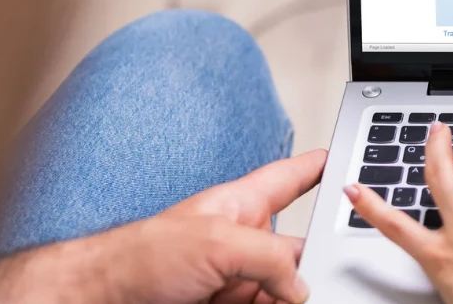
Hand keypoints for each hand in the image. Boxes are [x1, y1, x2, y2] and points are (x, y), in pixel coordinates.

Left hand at [0, 149, 326, 303]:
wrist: (102, 302)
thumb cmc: (138, 257)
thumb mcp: (218, 243)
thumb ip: (270, 258)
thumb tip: (300, 287)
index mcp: (244, 205)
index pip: (294, 177)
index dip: (323, 167)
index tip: (351, 163)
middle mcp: (245, 243)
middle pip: (302, 250)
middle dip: (317, 261)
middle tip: (327, 273)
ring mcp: (238, 281)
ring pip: (289, 289)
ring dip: (296, 295)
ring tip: (287, 297)